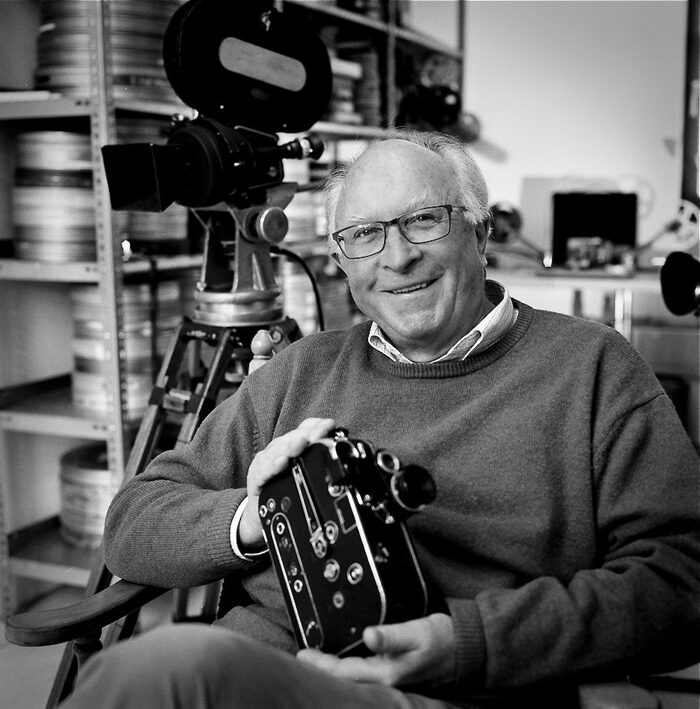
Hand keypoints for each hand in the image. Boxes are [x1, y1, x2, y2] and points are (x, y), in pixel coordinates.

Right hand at [238, 417, 335, 549]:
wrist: (259, 517)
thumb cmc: (282, 493)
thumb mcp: (302, 475)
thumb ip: (316, 462)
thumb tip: (339, 454)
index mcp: (288, 448)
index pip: (303, 430)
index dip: (316, 425)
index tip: (330, 424)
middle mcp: (276, 452)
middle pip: (291, 438)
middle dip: (308, 434)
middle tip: (322, 432)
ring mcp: (264, 465)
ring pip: (277, 450)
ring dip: (291, 445)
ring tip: (302, 442)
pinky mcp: (256, 480)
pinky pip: (263, 471)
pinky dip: (273, 465)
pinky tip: (282, 461)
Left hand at [297, 613, 454, 687]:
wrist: (466, 648)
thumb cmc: (442, 639)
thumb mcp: (417, 632)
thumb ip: (391, 636)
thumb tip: (368, 636)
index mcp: (387, 673)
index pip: (345, 672)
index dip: (321, 664)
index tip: (302, 655)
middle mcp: (386, 680)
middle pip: (345, 678)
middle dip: (323, 669)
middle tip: (302, 657)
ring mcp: (390, 678)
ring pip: (353, 677)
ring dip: (334, 669)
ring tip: (315, 659)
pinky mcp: (394, 672)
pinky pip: (364, 673)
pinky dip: (348, 667)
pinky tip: (342, 661)